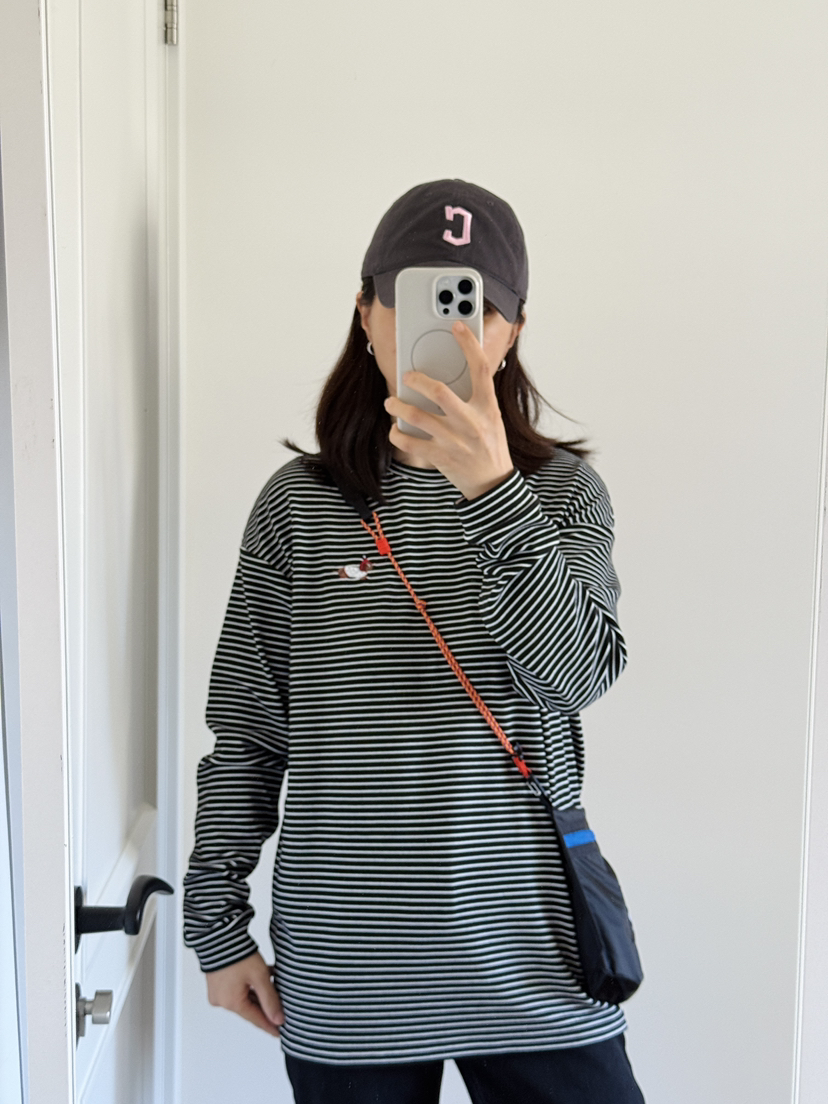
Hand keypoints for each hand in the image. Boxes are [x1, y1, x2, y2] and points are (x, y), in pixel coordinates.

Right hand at [205, 950, 284, 1035]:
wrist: (220, 935)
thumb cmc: (238, 955)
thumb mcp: (260, 976)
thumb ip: (270, 999)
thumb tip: (278, 1020)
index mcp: (232, 1003)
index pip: (256, 1019)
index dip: (270, 1026)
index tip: (280, 1033)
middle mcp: (222, 1001)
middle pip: (250, 1008)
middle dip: (266, 1005)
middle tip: (281, 1007)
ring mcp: (218, 993)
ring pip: (244, 998)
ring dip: (258, 993)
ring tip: (274, 986)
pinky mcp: (217, 983)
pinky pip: (236, 990)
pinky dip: (249, 986)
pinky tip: (262, 978)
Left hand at [383, 321, 514, 500]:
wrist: (492, 483)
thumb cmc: (490, 445)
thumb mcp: (491, 416)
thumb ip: (475, 396)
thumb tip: (452, 372)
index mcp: (487, 406)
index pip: (480, 368)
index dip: (469, 344)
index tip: (457, 325)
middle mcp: (471, 421)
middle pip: (439, 391)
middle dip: (416, 381)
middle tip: (407, 377)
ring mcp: (454, 440)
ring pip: (417, 417)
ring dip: (398, 407)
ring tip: (391, 403)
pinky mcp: (440, 457)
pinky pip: (410, 442)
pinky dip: (397, 434)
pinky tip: (395, 429)